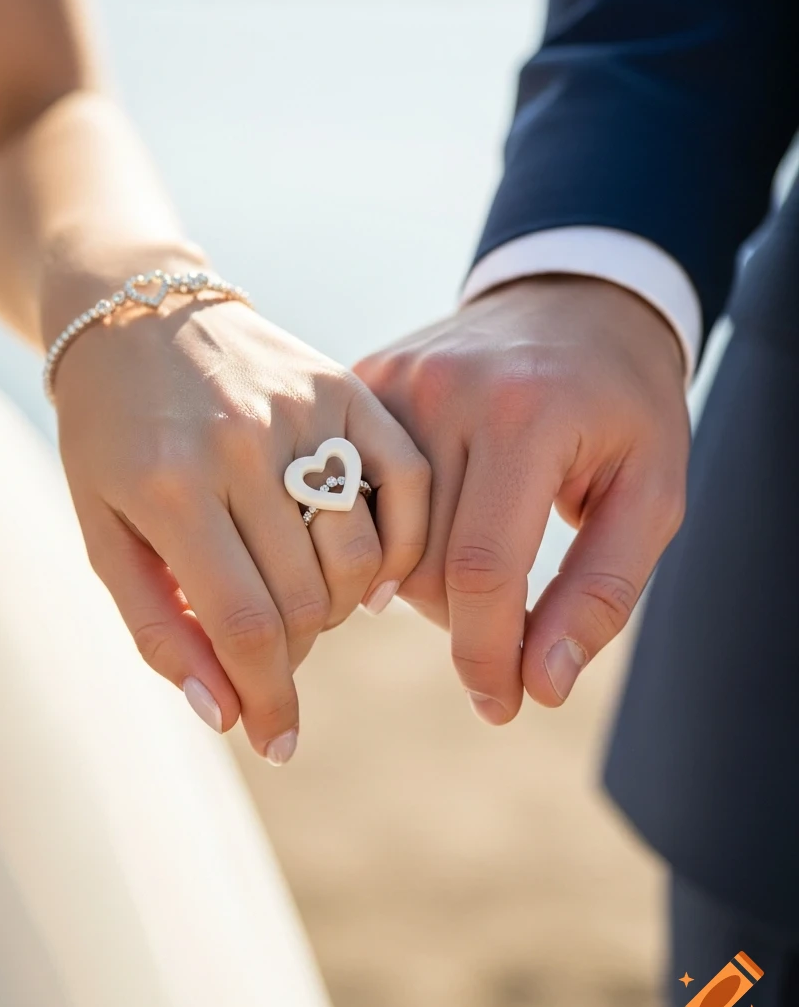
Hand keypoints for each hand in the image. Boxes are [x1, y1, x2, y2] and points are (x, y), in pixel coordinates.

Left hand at [47, 255, 430, 762]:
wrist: (138, 314)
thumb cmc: (111, 437)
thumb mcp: (103, 533)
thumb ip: (161, 627)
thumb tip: (225, 714)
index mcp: (170, 487)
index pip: (244, 624)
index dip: (269, 700)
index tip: (281, 743)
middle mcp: (242, 446)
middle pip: (307, 599)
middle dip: (294, 654)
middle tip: (274, 651)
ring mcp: (302, 411)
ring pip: (358, 554)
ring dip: (342, 607)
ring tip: (308, 603)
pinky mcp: (345, 387)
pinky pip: (406, 484)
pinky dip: (402, 543)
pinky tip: (372, 571)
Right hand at [355, 277, 689, 722]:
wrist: (573, 301)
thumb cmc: (624, 407)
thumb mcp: (651, 495)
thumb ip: (600, 594)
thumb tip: (537, 684)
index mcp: (527, 415)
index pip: (482, 569)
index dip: (486, 657)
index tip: (501, 705)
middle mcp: (445, 392)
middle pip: (424, 567)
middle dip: (466, 623)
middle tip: (509, 617)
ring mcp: (393, 383)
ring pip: (382, 541)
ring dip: (425, 584)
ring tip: (476, 568)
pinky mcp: (363, 384)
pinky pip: (355, 496)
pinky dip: (390, 537)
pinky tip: (428, 533)